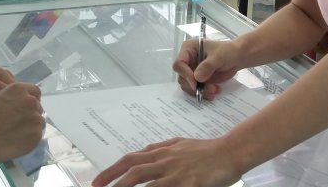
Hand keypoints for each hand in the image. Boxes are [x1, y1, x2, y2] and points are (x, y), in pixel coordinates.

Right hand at [0, 81, 44, 162]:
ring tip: (15, 132)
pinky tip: (16, 141)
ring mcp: (35, 121)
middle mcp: (31, 102)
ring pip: (38, 121)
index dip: (27, 98)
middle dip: (28, 112)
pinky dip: (28, 137)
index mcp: (19, 89)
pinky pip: (36, 136)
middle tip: (16, 121)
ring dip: (30, 124)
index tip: (20, 105)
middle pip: (36, 106)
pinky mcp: (35, 138)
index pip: (33, 90)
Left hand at [92, 138, 241, 186]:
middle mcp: (166, 161)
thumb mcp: (179, 144)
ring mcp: (177, 173)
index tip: (96, 182)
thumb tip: (143, 153)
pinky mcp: (190, 184)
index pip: (130, 160)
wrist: (230, 151)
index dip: (111, 171)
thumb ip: (160, 148)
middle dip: (113, 182)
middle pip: (134, 172)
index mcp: (162, 152)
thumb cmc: (205, 150)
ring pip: (148, 184)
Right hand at [172, 39, 238, 101]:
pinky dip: (204, 93)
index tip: (195, 83)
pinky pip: (196, 90)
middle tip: (210, 89)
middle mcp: (187, 61)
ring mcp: (192, 71)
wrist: (237, 58)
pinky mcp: (198, 80)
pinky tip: (215, 92)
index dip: (185, 74)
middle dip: (195, 86)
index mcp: (188, 49)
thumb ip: (208, 66)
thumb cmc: (228, 51)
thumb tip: (197, 77)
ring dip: (200, 91)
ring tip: (215, 90)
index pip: (179, 63)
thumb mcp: (219, 56)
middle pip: (182, 78)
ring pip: (188, 86)